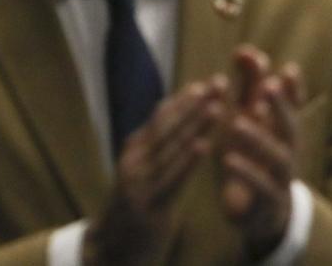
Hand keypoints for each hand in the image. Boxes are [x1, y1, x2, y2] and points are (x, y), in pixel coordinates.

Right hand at [82, 78, 230, 265]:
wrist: (111, 252)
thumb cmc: (135, 212)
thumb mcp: (143, 176)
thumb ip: (158, 152)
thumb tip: (180, 127)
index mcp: (136, 151)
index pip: (162, 117)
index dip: (186, 99)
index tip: (209, 82)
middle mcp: (135, 160)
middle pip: (168, 126)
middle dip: (196, 104)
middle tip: (220, 83)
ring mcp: (139, 181)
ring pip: (171, 147)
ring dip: (195, 125)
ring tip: (217, 106)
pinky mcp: (148, 204)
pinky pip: (172, 178)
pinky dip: (188, 160)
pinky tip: (203, 145)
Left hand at [220, 48, 301, 258]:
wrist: (260, 214)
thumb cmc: (253, 157)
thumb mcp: (249, 121)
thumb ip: (248, 88)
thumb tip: (247, 49)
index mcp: (282, 131)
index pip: (292, 107)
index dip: (293, 89)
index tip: (288, 68)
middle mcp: (287, 152)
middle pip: (290, 127)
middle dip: (282, 107)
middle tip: (269, 85)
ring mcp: (281, 177)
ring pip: (277, 157)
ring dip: (259, 139)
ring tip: (238, 122)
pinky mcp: (269, 200)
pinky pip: (261, 187)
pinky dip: (247, 172)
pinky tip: (229, 158)